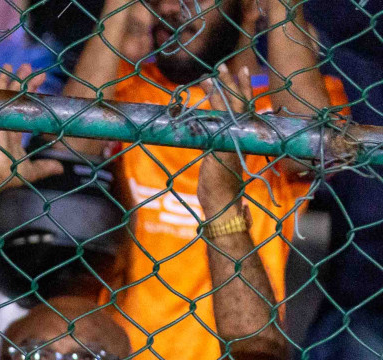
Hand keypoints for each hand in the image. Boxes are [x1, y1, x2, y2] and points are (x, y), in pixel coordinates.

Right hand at [0, 66, 64, 188]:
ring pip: (10, 94)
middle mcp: (6, 124)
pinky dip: (2, 82)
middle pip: (18, 99)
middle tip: (34, 71)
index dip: (32, 99)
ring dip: (17, 79)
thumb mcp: (31, 171)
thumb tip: (61, 168)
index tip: (41, 87)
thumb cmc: (7, 176)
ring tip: (25, 66)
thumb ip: (45, 168)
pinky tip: (6, 70)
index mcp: (13, 135)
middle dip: (26, 84)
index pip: (24, 112)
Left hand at [197, 63, 253, 218]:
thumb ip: (225, 143)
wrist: (224, 202)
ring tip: (207, 76)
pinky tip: (204, 99)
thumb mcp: (224, 159)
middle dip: (231, 82)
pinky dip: (213, 108)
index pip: (246, 106)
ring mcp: (236, 139)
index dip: (244, 88)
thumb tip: (220, 135)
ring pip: (229, 108)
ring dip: (218, 91)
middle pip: (239, 101)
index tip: (242, 70)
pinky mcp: (225, 146)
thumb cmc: (222, 185)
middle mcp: (244, 134)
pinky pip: (219, 122)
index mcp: (245, 135)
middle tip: (222, 65)